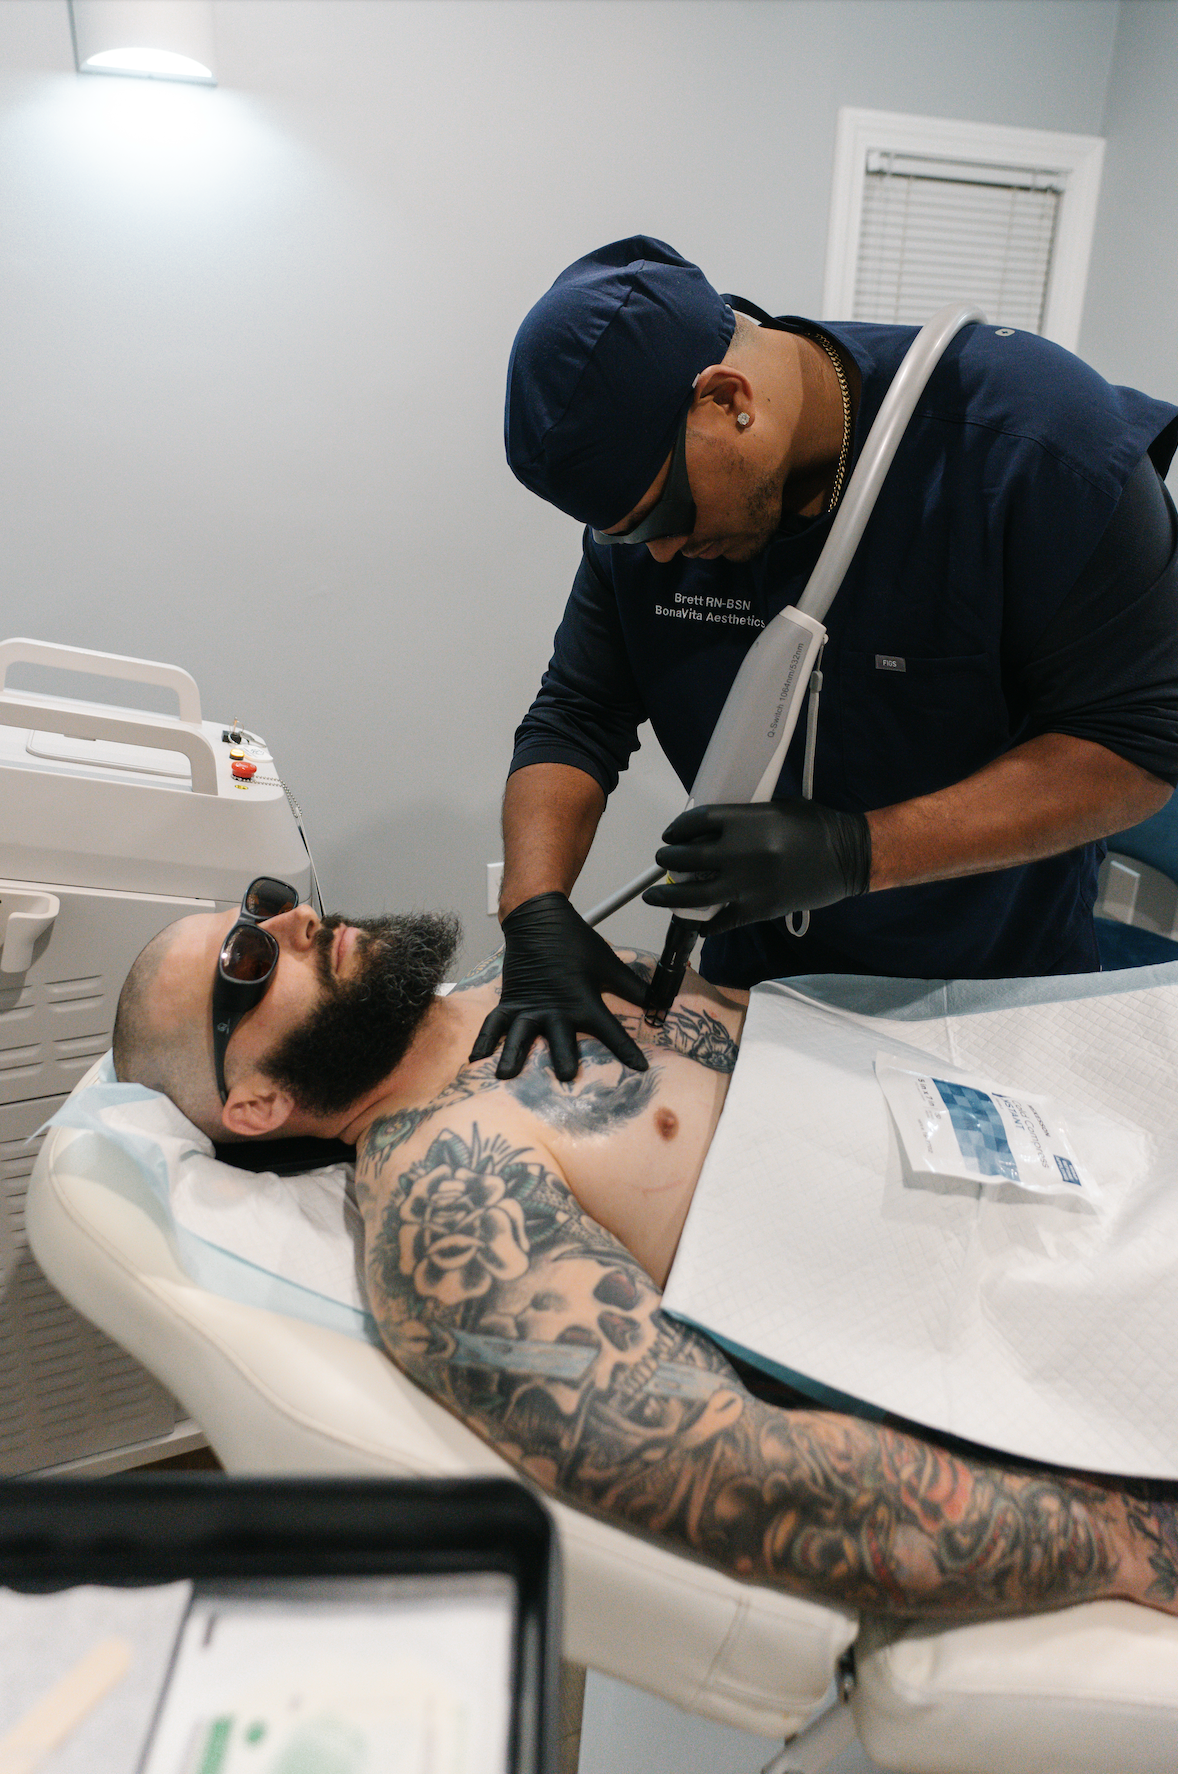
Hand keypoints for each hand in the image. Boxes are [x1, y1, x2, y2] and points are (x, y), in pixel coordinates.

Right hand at [469, 892, 648, 1080]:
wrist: (539, 919)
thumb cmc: (575, 943)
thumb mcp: (609, 965)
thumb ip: (634, 987)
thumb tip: (661, 1002)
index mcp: (583, 1001)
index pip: (611, 1031)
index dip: (627, 1050)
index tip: (640, 1069)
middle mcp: (555, 1008)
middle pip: (560, 1038)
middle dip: (563, 1057)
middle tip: (566, 1076)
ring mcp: (529, 1006)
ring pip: (521, 1034)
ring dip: (514, 1054)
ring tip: (505, 1075)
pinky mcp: (510, 1001)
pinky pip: (494, 1024)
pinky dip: (484, 1041)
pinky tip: (475, 1059)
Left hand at [642, 799, 870, 934]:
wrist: (849, 857)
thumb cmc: (816, 826)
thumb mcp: (778, 808)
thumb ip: (744, 818)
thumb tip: (711, 831)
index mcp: (747, 820)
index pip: (696, 822)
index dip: (677, 829)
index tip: (670, 835)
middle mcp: (741, 852)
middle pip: (687, 858)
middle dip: (668, 860)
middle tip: (664, 861)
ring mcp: (748, 884)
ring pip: (694, 895)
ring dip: (669, 896)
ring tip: (656, 897)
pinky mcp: (759, 909)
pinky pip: (721, 920)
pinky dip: (706, 924)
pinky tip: (697, 923)